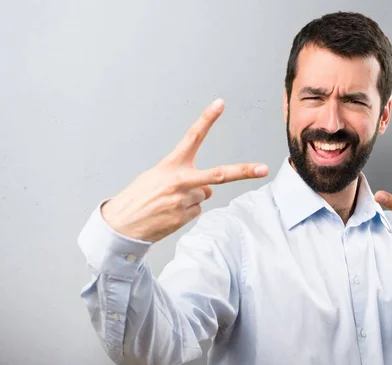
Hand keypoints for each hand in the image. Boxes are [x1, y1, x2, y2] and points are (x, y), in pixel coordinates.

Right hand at [101, 99, 268, 242]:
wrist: (120, 226)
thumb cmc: (137, 197)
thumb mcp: (155, 178)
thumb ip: (185, 177)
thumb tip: (209, 191)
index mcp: (170, 165)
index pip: (192, 137)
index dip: (207, 119)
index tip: (220, 104)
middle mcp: (180, 181)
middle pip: (218, 175)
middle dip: (243, 171)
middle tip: (263, 168)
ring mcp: (183, 201)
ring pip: (203, 196)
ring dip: (191, 198)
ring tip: (167, 203)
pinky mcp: (184, 217)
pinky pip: (196, 210)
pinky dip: (186, 211)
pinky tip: (168, 213)